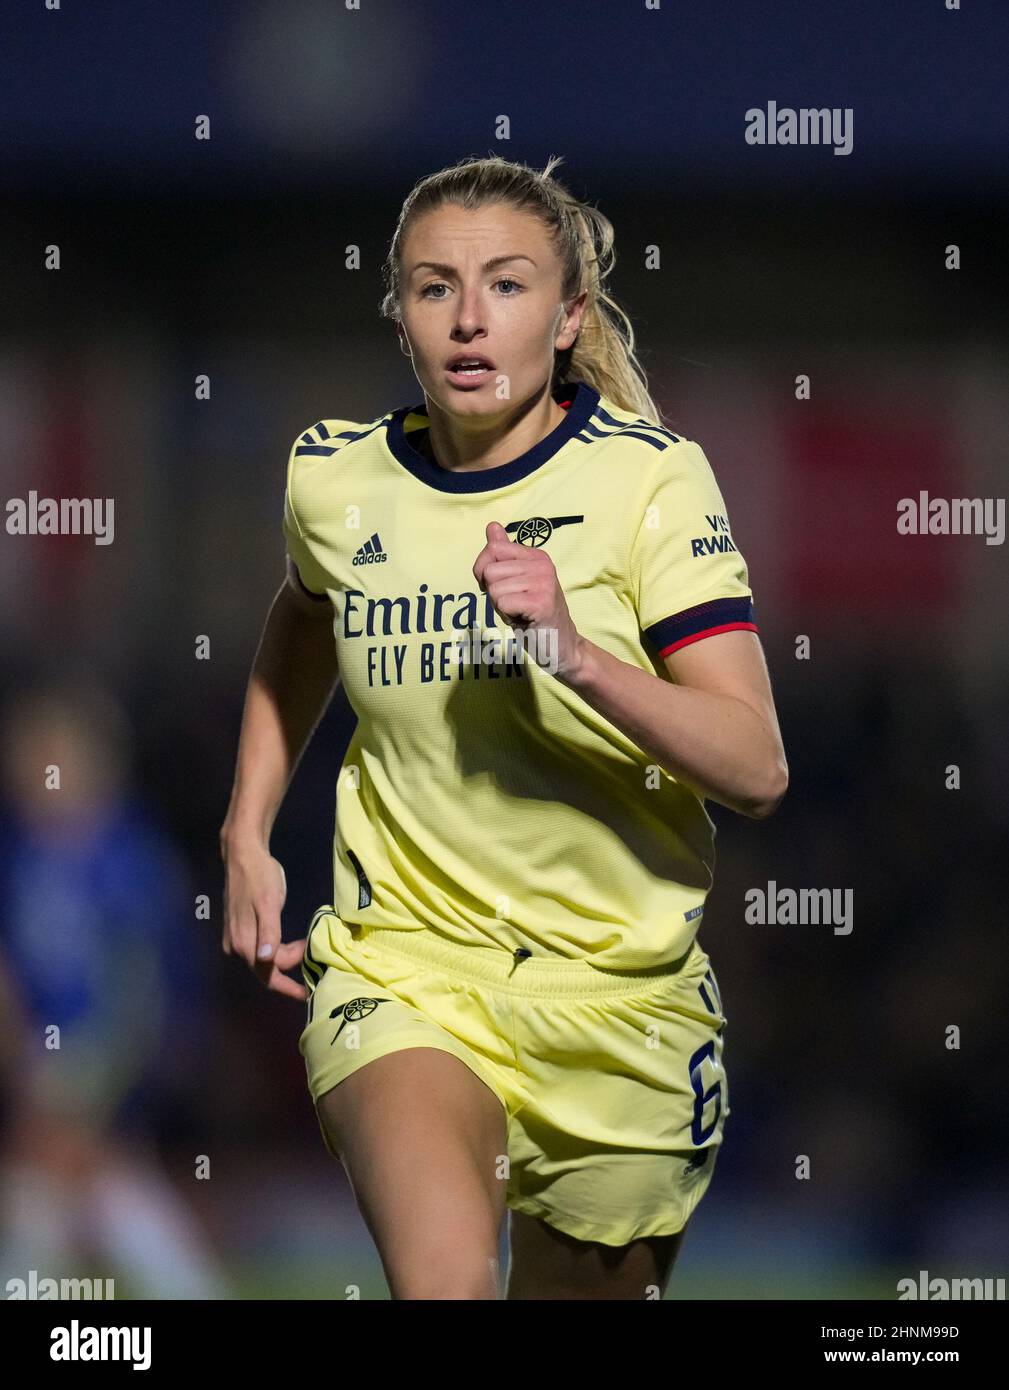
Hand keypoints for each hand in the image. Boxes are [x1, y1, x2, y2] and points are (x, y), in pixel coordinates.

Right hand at [221, 841, 306, 999]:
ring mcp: (234, 940)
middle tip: (313, 966)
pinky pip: (257, 950)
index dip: (292, 977)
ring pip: (261, 962)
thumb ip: (269, 933)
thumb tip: (265, 959)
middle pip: (265, 971)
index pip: (270, 973)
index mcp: (244, 943)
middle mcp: (236, 947)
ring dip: (282, 963)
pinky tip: (287, 946)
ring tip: (304, 954)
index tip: (311, 976)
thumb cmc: (259, 877)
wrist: (243, 856)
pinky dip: (274, 953)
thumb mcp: (269, 903)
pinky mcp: (237, 930)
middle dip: (288, 973)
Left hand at [472, 521, 584, 679]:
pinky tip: (525, 620)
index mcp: (536, 555)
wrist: (561, 646)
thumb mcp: (516, 581)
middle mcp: (542, 564)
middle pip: (489, 570)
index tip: (504, 588)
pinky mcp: (541, 602)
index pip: (492, 548)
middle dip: (494, 593)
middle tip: (516, 605)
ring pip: (494, 589)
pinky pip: (502, 603)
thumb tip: (492, 526)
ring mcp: (544, 582)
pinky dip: (508, 616)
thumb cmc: (533, 615)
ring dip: (502, 607)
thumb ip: (503, 555)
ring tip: (521, 612)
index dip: (485, 572)